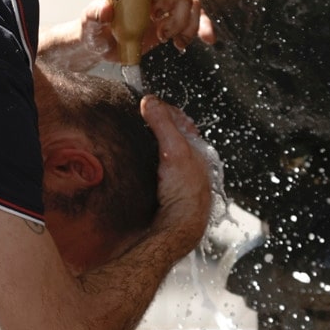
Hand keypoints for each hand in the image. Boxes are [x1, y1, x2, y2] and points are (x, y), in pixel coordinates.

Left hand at [80, 0, 215, 60]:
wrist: (101, 46)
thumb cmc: (95, 30)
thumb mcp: (90, 24)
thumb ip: (95, 15)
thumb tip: (106, 9)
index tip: (154, 14)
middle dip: (176, 13)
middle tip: (161, 32)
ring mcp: (167, 8)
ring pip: (191, 4)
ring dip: (187, 24)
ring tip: (171, 41)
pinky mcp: (174, 23)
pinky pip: (197, 19)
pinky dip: (203, 28)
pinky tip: (205, 40)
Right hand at [140, 95, 211, 255]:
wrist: (179, 227)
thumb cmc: (185, 192)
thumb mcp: (174, 150)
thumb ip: (162, 124)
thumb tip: (149, 102)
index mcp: (197, 150)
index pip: (181, 121)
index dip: (164, 110)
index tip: (147, 103)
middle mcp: (189, 163)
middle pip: (171, 138)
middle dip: (155, 128)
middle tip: (138, 119)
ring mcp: (177, 178)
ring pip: (161, 155)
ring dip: (148, 148)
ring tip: (132, 140)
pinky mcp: (165, 191)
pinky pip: (153, 171)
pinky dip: (143, 165)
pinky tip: (134, 166)